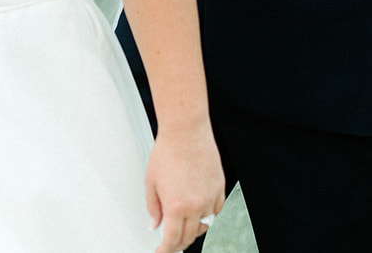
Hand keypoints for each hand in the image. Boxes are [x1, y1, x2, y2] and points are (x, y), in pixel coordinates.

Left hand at [146, 124, 224, 252]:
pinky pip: (216, 211)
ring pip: (205, 226)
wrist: (186, 131)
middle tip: (170, 242)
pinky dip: (208, 216)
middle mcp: (195, 205)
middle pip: (189, 237)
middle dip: (178, 243)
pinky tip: (199, 212)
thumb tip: (155, 224)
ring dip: (194, 230)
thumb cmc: (167, 151)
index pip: (172, 240)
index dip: (166, 250)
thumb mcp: (151, 182)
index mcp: (176, 206)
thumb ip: (153, 208)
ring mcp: (210, 197)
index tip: (161, 252)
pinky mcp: (219, 188)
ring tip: (185, 226)